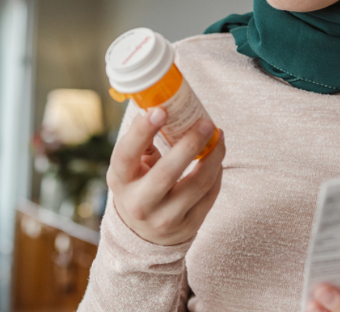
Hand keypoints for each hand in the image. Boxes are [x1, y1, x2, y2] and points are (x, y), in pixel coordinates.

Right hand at [105, 106, 225, 244]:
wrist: (143, 234)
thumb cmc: (138, 185)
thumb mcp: (130, 167)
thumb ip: (142, 141)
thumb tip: (160, 106)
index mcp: (120, 181)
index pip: (126, 154)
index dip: (142, 132)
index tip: (160, 110)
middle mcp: (139, 203)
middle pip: (167, 173)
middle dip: (190, 145)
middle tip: (206, 123)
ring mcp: (164, 219)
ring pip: (197, 185)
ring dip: (213, 157)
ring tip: (219, 136)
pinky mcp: (188, 226)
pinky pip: (209, 196)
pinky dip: (217, 172)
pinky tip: (217, 157)